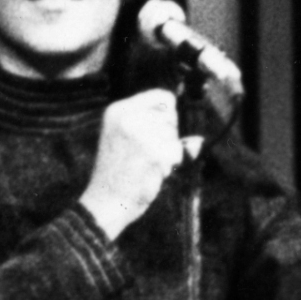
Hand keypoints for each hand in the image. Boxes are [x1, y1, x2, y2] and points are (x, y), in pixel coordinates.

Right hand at [80, 88, 184, 237]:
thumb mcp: (123, 137)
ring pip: (174, 135)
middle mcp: (128, 116)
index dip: (168, 114)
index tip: (159, 130)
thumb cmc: (116, 173)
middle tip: (146, 153)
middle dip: (167, 135)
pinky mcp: (153, 151)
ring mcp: (140, 133)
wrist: (104, 202)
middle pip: (171, 116)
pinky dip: (169, 165)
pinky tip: (150, 172)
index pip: (162, 96)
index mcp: (117, 110)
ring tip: (145, 164)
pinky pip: (177, 152)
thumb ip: (150, 124)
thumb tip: (196, 138)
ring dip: (167, 152)